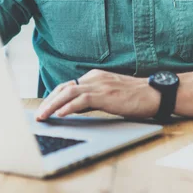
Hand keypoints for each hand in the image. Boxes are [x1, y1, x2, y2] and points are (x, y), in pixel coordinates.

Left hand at [35, 69, 160, 120]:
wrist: (154, 93)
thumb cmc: (135, 97)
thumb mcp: (110, 94)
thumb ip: (93, 97)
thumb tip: (75, 108)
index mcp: (95, 76)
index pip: (68, 86)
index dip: (53, 97)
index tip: (44, 108)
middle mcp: (94, 78)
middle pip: (64, 87)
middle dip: (48, 101)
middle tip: (38, 114)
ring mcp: (100, 85)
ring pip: (68, 92)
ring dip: (52, 105)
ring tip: (43, 116)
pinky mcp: (105, 94)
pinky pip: (82, 100)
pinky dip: (68, 107)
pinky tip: (60, 114)